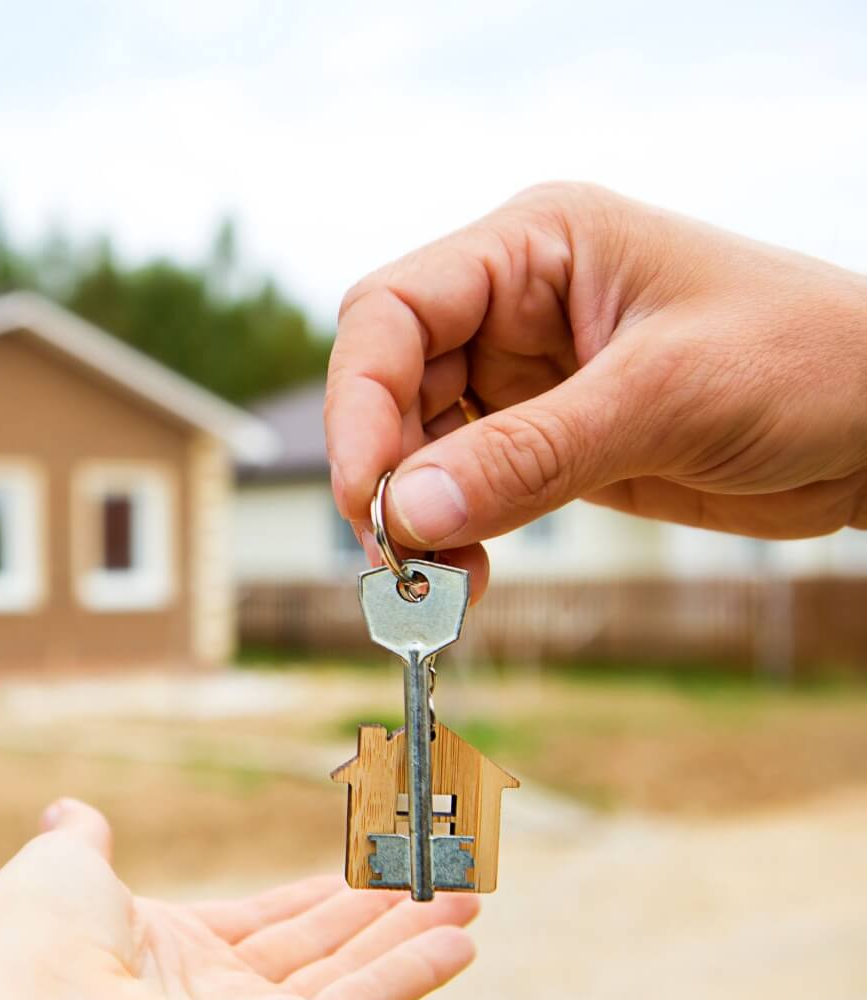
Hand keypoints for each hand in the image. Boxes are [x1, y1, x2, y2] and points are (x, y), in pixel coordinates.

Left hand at [0, 799, 476, 999]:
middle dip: (378, 915)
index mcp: (163, 952)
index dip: (311, 898)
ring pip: (350, 975)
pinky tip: (459, 937)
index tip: (356, 871)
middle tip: (436, 878)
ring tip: (470, 897)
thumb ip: (80, 843)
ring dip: (413, 935)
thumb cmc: (31, 947)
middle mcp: (213, 998)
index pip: (258, 925)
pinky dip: (414, 970)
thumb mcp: (57, 872)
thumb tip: (72, 813)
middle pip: (315, 950)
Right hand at [326, 182, 866, 595]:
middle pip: (392, 381)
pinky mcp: (546, 438)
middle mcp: (515, 302)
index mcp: (535, 246)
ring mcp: (527, 375)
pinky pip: (465, 485)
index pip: (396, 310)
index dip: (360, 398)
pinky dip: (452, 532)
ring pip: (417, 441)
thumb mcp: (666, 398)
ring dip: (414, 513)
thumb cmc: (811, 362)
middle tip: (396, 555)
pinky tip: (466, 573)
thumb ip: (529, 455)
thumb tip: (406, 513)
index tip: (364, 491)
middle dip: (384, 467)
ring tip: (434, 581)